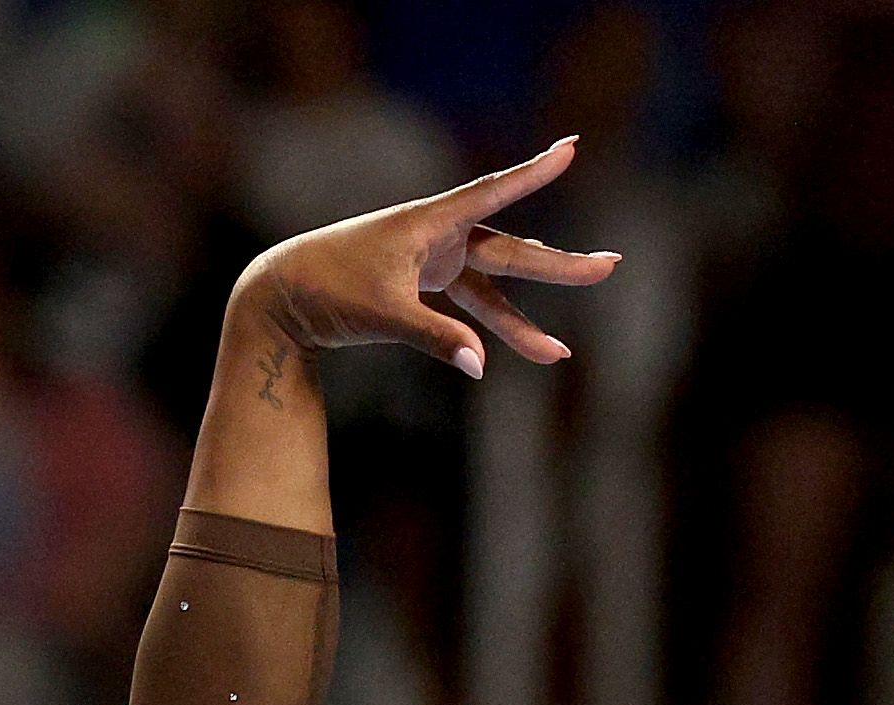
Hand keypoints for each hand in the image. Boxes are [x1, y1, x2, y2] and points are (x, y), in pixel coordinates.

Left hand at [244, 136, 616, 379]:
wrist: (283, 295)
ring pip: (492, 291)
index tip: (572, 148)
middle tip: (610, 267)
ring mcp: (434, 261)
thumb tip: (481, 367)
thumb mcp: (383, 316)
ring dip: (524, 322)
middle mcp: (440, 236)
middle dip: (560, 267)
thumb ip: (435, 339)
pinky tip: (514, 355)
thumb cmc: (328, 290)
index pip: (495, 192)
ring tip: (559, 357)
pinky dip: (487, 333)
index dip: (535, 172)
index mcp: (432, 223)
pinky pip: (467, 309)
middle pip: (511, 252)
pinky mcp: (423, 286)